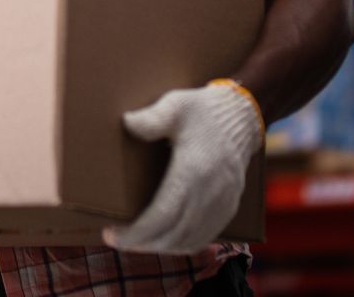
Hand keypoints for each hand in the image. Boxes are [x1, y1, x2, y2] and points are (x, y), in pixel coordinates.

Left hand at [103, 81, 263, 253]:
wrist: (242, 116)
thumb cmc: (203, 110)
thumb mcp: (176, 105)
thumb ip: (152, 117)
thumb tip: (127, 123)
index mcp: (193, 173)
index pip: (162, 217)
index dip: (135, 233)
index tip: (111, 235)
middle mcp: (210, 194)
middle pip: (172, 236)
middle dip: (141, 243)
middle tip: (115, 239)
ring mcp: (223, 204)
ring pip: (189, 241)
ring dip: (161, 247)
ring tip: (136, 241)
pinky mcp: (229, 207)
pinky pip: (205, 237)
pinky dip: (182, 244)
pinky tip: (165, 240)